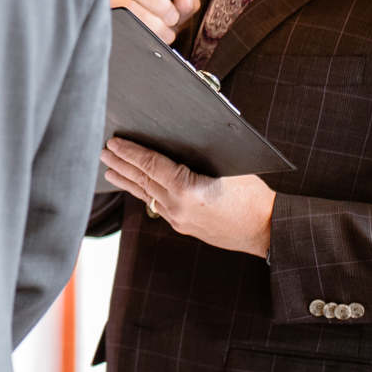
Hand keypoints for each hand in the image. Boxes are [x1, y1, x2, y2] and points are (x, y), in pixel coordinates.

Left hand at [103, 138, 275, 257]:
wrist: (266, 229)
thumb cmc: (253, 195)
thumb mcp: (227, 166)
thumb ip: (199, 157)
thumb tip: (178, 141)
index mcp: (186, 189)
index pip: (151, 165)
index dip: (131, 152)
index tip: (115, 142)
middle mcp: (177, 207)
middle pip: (143, 180)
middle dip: (122, 164)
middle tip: (104, 152)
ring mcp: (178, 220)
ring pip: (146, 195)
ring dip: (127, 180)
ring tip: (110, 170)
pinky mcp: (183, 226)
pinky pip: (158, 205)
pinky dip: (144, 193)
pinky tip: (138, 188)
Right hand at [110, 0, 201, 44]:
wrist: (137, 50)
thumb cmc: (156, 25)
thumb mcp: (174, 12)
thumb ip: (187, 3)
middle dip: (160, 4)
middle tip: (172, 18)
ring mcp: (103, 4)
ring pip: (126, 6)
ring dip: (152, 21)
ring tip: (164, 32)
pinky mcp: (103, 24)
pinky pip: (118, 26)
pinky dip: (139, 33)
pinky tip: (148, 40)